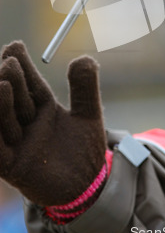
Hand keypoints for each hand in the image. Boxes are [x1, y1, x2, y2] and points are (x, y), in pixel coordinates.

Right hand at [0, 41, 106, 205]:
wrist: (87, 186)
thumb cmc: (85, 148)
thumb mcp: (89, 113)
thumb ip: (85, 87)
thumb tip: (83, 57)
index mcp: (42, 107)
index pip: (29, 82)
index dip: (22, 64)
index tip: (15, 45)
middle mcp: (25, 122)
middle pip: (14, 97)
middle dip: (11, 78)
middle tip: (9, 60)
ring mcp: (16, 144)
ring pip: (2, 119)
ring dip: (1, 102)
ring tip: (3, 81)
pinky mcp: (11, 166)